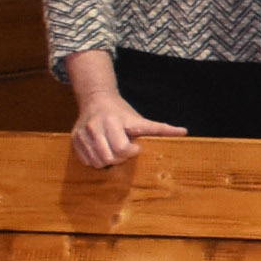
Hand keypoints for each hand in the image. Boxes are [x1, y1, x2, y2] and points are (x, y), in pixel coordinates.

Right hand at [62, 60, 183, 167]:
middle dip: (121, 157)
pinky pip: (87, 161)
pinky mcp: (75, 138)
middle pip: (112, 156)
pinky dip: (96, 160)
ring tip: (113, 150)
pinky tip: (102, 150)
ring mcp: (84, 132)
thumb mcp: (140, 119)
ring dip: (109, 161)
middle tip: (125, 149)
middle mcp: (99, 126)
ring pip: (99, 160)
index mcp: (117, 121)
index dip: (131, 151)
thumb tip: (184, 132)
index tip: (137, 148)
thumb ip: (159, 129)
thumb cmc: (122, 113)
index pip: (123, 146)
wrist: (95, 100)